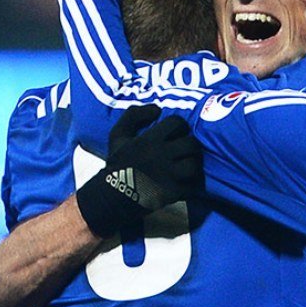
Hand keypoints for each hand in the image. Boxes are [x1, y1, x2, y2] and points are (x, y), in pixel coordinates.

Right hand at [76, 105, 203, 237]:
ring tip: (187, 166)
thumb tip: (157, 109)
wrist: (111, 197)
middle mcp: (161, 155)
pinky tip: (183, 183)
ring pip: (194, 165)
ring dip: (193, 165)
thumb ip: (134, 115)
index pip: (178, 123)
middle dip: (191, 146)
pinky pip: (192, 185)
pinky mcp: (172, 193)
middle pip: (192, 144)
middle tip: (185, 151)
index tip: (176, 134)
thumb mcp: (118, 135)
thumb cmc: (118, 164)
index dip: (180, 127)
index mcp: (150, 139)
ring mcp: (168, 175)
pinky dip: (190, 184)